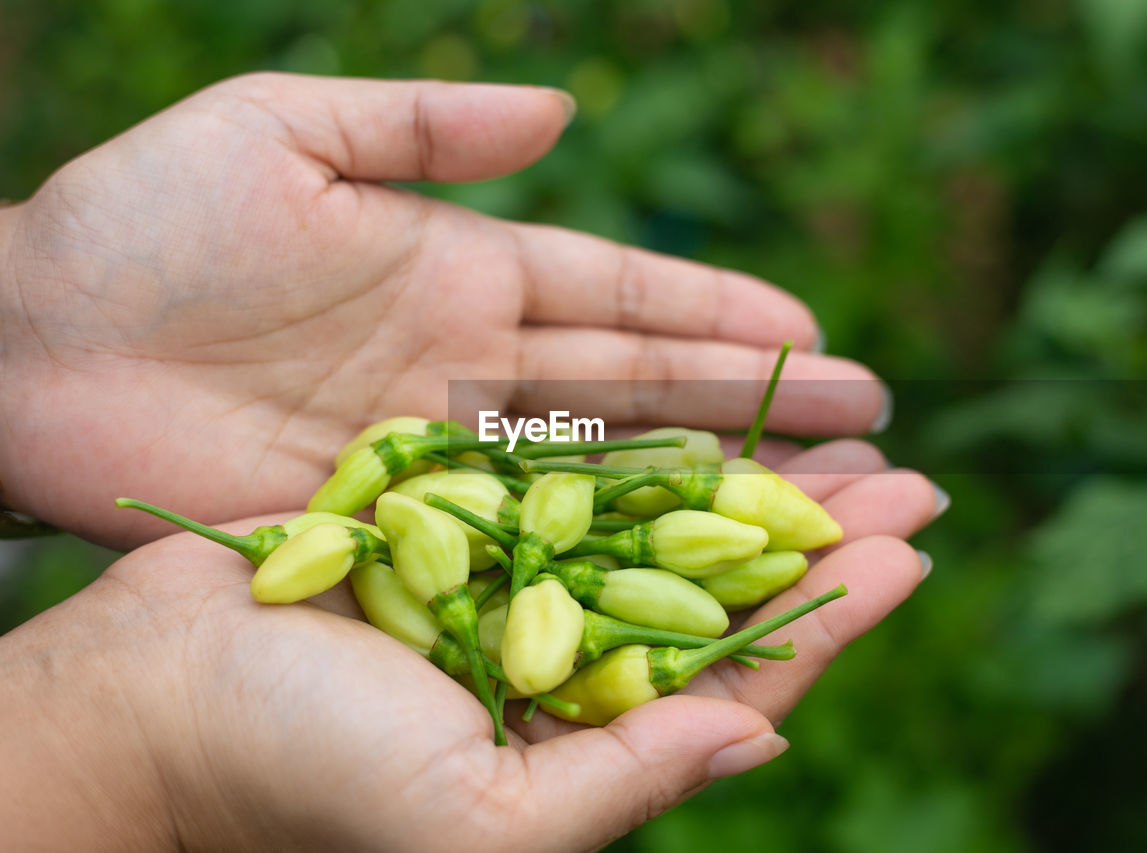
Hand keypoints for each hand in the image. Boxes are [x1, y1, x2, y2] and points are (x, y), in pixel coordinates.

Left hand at [0, 73, 886, 548]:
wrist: (26, 349)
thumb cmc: (138, 227)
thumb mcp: (281, 132)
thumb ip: (425, 124)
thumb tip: (566, 109)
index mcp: (461, 271)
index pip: (620, 297)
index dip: (718, 317)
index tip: (814, 335)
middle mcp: (471, 372)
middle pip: (639, 393)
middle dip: (753, 408)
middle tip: (869, 429)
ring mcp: (440, 459)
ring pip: (602, 476)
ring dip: (708, 488)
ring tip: (818, 503)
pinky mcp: (394, 531)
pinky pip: (520, 544)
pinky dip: (603, 558)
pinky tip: (682, 572)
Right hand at [0, 441, 937, 851]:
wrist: (148, 703)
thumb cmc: (300, 779)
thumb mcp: (479, 822)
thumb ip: (627, 779)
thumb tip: (764, 739)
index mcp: (581, 739)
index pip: (738, 674)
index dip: (831, 616)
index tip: (911, 551)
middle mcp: (558, 661)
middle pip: (719, 588)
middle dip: (814, 534)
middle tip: (910, 478)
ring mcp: (509, 584)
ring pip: (658, 520)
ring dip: (746, 475)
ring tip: (834, 430)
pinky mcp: (452, 519)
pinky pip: (567, 472)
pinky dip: (640, 442)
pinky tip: (701, 408)